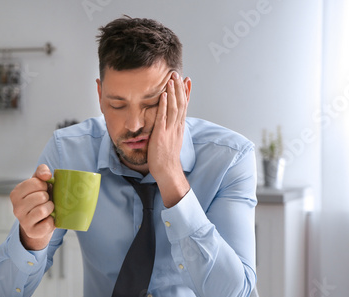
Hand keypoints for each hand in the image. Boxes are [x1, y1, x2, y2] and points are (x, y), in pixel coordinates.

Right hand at [10, 164, 55, 250]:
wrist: (39, 222)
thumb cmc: (40, 199)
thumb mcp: (39, 183)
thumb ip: (41, 172)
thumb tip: (46, 175)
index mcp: (16, 193)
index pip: (36, 183)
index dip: (44, 185)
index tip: (42, 190)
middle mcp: (16, 208)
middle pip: (41, 196)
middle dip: (48, 197)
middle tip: (45, 201)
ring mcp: (23, 221)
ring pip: (43, 210)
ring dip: (50, 208)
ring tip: (48, 209)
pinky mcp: (32, 232)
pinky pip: (48, 224)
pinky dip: (52, 221)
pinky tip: (48, 219)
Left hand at [148, 71, 190, 207]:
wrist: (167, 171)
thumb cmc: (166, 158)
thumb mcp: (170, 139)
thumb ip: (169, 128)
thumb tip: (167, 121)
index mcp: (179, 127)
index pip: (184, 106)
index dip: (186, 92)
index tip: (187, 80)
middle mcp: (177, 126)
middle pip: (181, 103)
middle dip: (179, 88)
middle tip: (178, 73)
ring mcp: (170, 130)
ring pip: (174, 107)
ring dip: (173, 92)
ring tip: (172, 79)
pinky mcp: (161, 134)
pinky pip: (163, 117)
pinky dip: (164, 105)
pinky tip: (164, 95)